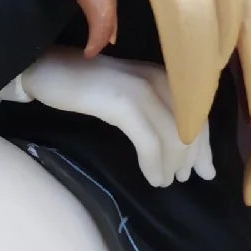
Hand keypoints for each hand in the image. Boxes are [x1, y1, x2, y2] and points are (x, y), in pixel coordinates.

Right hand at [0, 51, 214, 188]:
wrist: (45, 69)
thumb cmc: (86, 85)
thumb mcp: (127, 94)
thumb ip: (154, 111)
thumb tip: (181, 145)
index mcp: (164, 75)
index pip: (197, 115)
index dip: (205, 146)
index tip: (205, 171)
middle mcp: (158, 78)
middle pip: (190, 128)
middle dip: (190, 159)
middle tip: (181, 180)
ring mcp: (140, 89)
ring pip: (173, 138)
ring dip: (171, 166)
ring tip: (163, 182)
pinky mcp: (121, 103)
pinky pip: (149, 142)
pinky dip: (154, 165)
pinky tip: (151, 178)